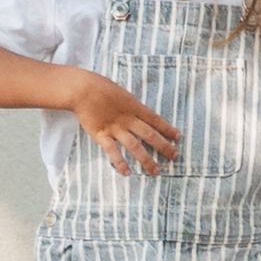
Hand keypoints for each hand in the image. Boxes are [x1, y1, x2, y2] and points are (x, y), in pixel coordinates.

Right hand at [66, 72, 184, 175]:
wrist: (82, 88)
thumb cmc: (101, 87)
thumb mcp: (122, 94)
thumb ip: (132, 106)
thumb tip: (140, 114)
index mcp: (134, 107)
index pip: (156, 120)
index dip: (168, 129)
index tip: (178, 137)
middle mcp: (128, 119)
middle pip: (150, 135)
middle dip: (164, 146)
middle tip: (174, 156)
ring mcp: (115, 128)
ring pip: (135, 146)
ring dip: (146, 159)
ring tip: (155, 171)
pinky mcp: (101, 134)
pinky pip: (112, 151)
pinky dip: (120, 163)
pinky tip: (127, 173)